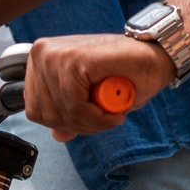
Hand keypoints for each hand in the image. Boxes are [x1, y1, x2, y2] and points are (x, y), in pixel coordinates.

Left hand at [24, 35, 167, 141]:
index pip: (35, 109)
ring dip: (90, 122)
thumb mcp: (91, 99)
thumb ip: (71, 114)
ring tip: (110, 112)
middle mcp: (42, 53)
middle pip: (46, 114)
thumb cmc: (125, 74)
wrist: (155, 57)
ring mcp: (57, 54)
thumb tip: (57, 135)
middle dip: (78, 125)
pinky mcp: (74, 58)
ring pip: (62, 112)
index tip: (89, 120)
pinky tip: (113, 110)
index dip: (64, 123)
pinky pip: (76, 106)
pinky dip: (96, 116)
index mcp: (41, 60)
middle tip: (104, 118)